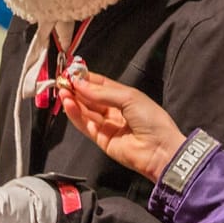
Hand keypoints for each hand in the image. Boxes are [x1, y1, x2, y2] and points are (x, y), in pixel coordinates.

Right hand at [59, 71, 185, 181]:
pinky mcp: (101, 139)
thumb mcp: (129, 97)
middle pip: (91, 98)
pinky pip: (85, 125)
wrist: (160, 150)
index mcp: (125, 97)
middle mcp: (115, 110)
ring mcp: (108, 125)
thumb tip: (81, 84)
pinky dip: (75, 115)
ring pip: (85, 111)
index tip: (73, 73)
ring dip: (73, 100)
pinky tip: (68, 104)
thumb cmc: (153, 121)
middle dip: (77, 89)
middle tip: (64, 81)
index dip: (86, 79)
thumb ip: (103, 92)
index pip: (100, 85)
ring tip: (63, 91)